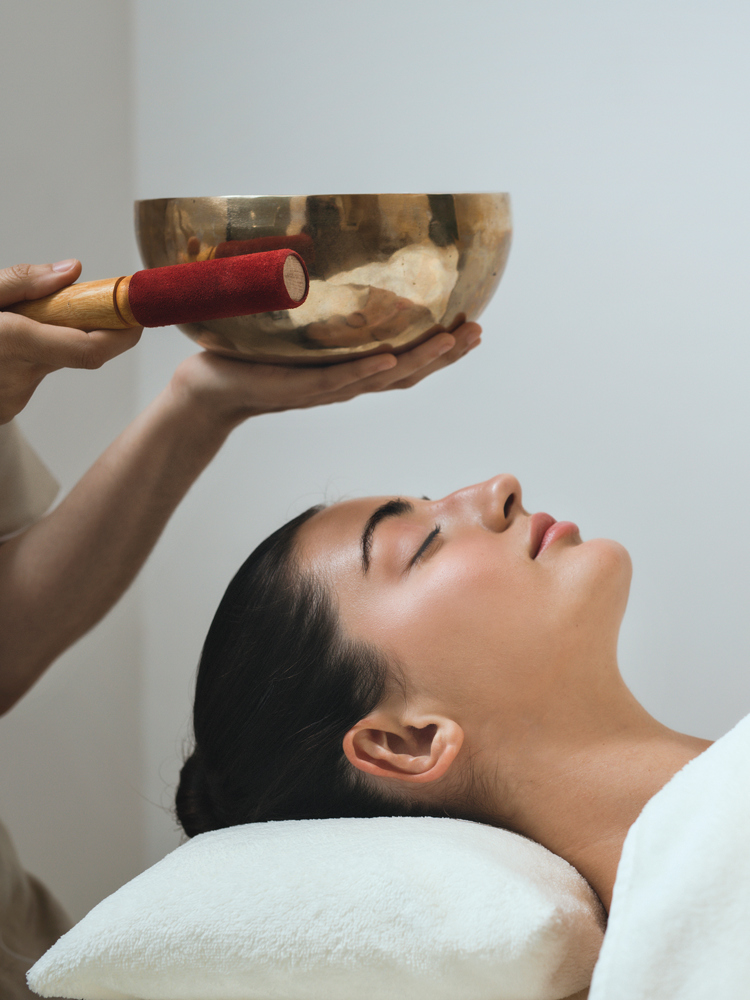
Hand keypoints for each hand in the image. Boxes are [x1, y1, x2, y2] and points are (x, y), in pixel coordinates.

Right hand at [0, 261, 142, 422]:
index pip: (89, 349)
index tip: (137, 315)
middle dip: (89, 327)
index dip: (123, 335)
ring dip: (51, 339)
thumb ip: (21, 282)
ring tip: (16, 322)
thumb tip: (73, 270)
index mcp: (9, 342)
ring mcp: (11, 398)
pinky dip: (29, 355)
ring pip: (53, 362)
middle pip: (78, 353)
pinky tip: (2, 346)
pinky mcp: (7, 409)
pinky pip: (32, 375)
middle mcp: (16, 375)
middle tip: (88, 301)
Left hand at [167, 322, 482, 426]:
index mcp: (350, 371)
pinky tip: (387, 360)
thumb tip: (340, 260)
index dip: (442, 351)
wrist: (209, 390)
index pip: (406, 364)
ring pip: (380, 380)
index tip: (473, 327)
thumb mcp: (295, 331)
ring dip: (418, 361)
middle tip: (477, 331)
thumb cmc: (251, 357)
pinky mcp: (295, 387)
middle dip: (444, 355)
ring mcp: (323, 389)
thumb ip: (322, 310)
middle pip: (407, 375)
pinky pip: (335, 381)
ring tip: (449, 340)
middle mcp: (344, 384)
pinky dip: (364, 373)